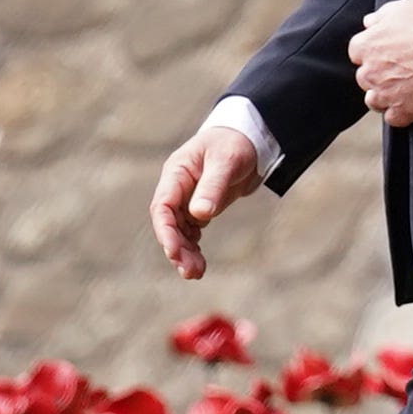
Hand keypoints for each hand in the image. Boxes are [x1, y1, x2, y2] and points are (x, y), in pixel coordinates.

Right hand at [154, 120, 266, 275]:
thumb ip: (212, 187)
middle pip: (168, 223)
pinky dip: (193, 247)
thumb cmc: (235, 143)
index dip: (166, 231)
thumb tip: (200, 214)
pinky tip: (200, 263)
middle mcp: (177, 188)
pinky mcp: (198, 207)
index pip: (163, 206)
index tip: (173, 252)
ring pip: (178, 231)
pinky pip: (190, 231)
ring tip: (197, 273)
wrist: (249, 139)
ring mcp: (186, 199)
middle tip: (191, 272)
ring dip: (184, 252)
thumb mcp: (226, 162)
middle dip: (176, 248)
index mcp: (176, 173)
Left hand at [350, 0, 412, 125]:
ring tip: (402, 89)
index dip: (373, 50)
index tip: (387, 50)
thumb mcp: (401, 8)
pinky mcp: (402, 112)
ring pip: (374, 100)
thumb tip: (369, 22)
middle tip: (398, 68)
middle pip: (365, 77)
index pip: (357, 51)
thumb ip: (381, 16)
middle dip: (377, 74)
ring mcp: (385, 95)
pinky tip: (410, 104)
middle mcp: (369, 73)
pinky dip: (400, 112)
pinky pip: (393, 118)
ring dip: (384, 96)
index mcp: (365, 46)